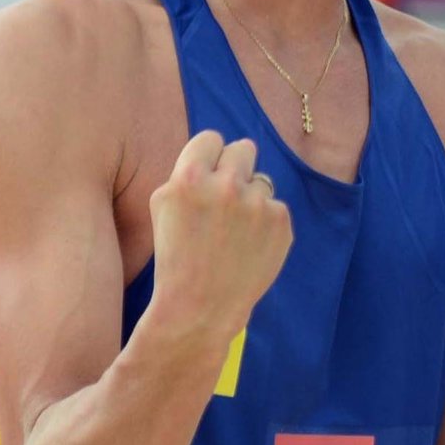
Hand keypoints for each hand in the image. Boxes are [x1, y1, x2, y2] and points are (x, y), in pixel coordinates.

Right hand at [148, 131, 292, 348]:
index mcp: (189, 177)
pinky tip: (249, 245)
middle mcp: (226, 185)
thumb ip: (188, 172)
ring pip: (261, 181)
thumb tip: (219, 152)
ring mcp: (258, 203)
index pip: (211, 138)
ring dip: (250, 198)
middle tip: (226, 195)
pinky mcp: (281, 221)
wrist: (201, 306)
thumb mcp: (163, 206)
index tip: (208, 173)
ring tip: (234, 231)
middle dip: (235, 167)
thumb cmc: (176, 256)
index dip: (209, 157)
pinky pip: (274, 206)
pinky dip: (265, 223)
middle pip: (243, 148)